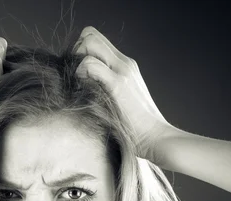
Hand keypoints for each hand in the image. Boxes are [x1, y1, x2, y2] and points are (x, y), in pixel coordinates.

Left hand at [73, 26, 176, 161]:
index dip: (81, 51)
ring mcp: (122, 71)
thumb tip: (83, 89)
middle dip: (76, 51)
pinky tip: (83, 88)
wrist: (155, 137)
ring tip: (79, 82)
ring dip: (77, 60)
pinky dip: (81, 72)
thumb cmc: (135, 128)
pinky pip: (90, 64)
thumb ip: (105, 89)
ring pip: (89, 42)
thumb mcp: (119, 102)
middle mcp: (124, 63)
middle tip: (75, 76)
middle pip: (90, 34)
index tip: (78, 73)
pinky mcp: (118, 84)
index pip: (96, 39)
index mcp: (124, 65)